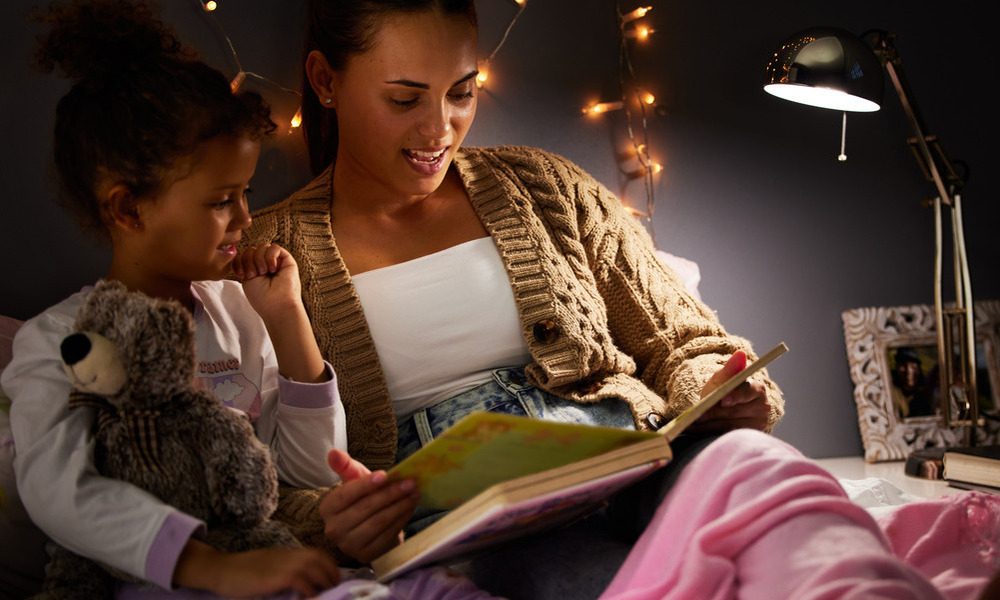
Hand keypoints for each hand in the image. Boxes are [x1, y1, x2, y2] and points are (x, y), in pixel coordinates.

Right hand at [174, 540, 339, 597]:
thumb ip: (284, 571)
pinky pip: (299, 581)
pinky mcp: (274, 577)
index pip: (316, 554)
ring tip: (326, 593)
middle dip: (330, 573)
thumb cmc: (242, 572)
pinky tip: (309, 598)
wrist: (221, 569)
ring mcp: (281, 565)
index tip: (333, 578)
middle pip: (318, 559)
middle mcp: (287, 556)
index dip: (329, 565)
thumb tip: (302, 585)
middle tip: (333, 587)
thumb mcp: (268, 567)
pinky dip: (307, 589)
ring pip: (312, 567)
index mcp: (286, 554)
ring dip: (323, 580)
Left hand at [233, 243, 301, 322]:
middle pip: (252, 250)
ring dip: (259, 259)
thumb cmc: (262, 297)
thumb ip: (247, 261)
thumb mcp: (247, 278)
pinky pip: (275, 248)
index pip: (243, 256)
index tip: (241, 274)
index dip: (239, 261)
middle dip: (249, 261)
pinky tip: (273, 269)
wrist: (277, 305)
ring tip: (264, 273)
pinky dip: (270, 256)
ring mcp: (276, 262)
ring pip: (263, 247)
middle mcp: (265, 265)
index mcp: (254, 270)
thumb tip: (251, 249)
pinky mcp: (287, 260)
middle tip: (254, 275)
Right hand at [320, 449, 419, 563]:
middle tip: (410, 482)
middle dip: (390, 494)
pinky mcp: (365, 555)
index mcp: (328, 508)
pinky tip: (410, 508)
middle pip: (366, 508)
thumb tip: (333, 453)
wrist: (367, 525)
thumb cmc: (361, 498)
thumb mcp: (353, 480)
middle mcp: (334, 529)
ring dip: (400, 506)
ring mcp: (349, 545)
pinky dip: (401, 520)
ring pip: (378, 522)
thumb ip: (345, 466)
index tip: (385, 474)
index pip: (346, 494)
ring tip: (414, 493)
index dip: (366, 485)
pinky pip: (387, 535)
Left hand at [687, 351, 769, 433]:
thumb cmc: (724, 391)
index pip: (748, 391)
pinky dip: (710, 433)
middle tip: (696, 415)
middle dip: (713, 413)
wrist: (726, 409)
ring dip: (709, 426)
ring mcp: (758, 425)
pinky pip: (727, 436)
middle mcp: (763, 408)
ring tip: (692, 424)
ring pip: (730, 426)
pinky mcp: (748, 437)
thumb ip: (729, 369)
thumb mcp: (722, 380)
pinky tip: (697, 431)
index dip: (735, 396)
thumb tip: (740, 353)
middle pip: (736, 412)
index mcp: (758, 389)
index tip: (722, 400)